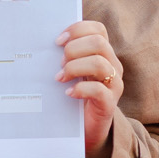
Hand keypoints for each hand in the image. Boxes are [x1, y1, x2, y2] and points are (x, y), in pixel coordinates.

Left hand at [56, 20, 121, 157]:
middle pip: (98, 42)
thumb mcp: (72, 72)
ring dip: (74, 68)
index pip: (98, 29)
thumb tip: (44, 43)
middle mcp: (113, 65)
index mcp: (104, 53)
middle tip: (59, 63)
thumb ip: (66, 56)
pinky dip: (80, 89)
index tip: (58, 41)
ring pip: (99, 63)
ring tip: (60, 78)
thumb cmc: (75, 95)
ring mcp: (114, 84)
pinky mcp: (109, 103)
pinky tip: (68, 93)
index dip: (77, 29)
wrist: (86, 128)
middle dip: (74, 49)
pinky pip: (98, 90)